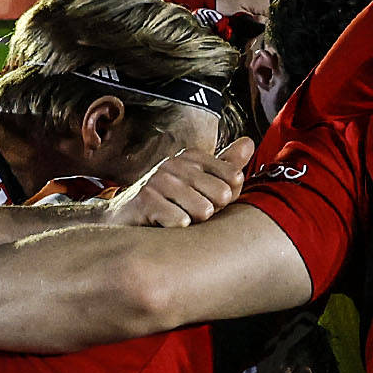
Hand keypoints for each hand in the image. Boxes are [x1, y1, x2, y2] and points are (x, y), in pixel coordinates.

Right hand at [104, 138, 251, 229]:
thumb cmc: (169, 203)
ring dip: (194, 223)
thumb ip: (226, 165)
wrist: (123, 218)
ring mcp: (160, 180)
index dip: (227, 198)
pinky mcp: (145, 199)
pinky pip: (180, 221)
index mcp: (192, 157)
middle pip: (222, 195)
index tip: (209, 200)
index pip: (234, 177)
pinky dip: (177, 229)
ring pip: (203, 210)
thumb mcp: (200, 182)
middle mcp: (176, 163)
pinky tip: (164, 226)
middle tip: (191, 213)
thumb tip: (249, 142)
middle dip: (213, 212)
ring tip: (177, 219)